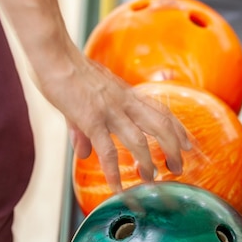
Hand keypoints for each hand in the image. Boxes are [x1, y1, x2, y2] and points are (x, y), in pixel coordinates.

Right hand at [37, 51, 191, 191]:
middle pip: (161, 126)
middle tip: (179, 168)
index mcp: (126, 95)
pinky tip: (117, 188)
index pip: (162, 111)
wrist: (53, 53)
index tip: (188, 144)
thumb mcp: (83, 101)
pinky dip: (114, 171)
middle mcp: (124, 102)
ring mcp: (110, 111)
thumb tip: (85, 152)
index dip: (178, 129)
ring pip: (140, 140)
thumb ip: (84, 130)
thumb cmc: (66, 71)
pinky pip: (107, 151)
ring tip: (152, 180)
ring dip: (148, 162)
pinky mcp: (91, 119)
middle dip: (174, 148)